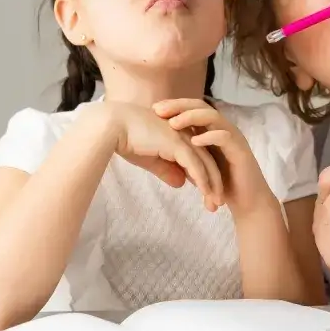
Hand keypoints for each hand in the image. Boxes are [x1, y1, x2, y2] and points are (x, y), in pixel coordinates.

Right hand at [94, 101, 223, 210]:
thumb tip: (181, 185)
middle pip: (208, 162)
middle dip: (215, 185)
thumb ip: (167, 170)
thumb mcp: (151, 159)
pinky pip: (195, 165)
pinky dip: (202, 181)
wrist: (112, 126)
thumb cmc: (127, 139)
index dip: (205, 179)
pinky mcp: (177, 143)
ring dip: (212, 186)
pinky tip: (206, 194)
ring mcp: (183, 138)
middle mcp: (186, 136)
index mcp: (181, 137)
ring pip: (206, 165)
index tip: (208, 198)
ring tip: (216, 204)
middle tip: (217, 204)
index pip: (200, 159)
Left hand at [152, 98, 273, 216]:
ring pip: (213, 117)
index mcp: (213, 131)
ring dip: (191, 117)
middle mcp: (224, 129)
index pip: (192, 109)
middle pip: (201, 106)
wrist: (248, 202)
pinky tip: (194, 140)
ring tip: (173, 123)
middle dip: (178, 106)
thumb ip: (184, 156)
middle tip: (157, 109)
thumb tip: (158, 151)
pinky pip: (225, 137)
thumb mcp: (198, 166)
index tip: (153, 109)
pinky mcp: (241, 151)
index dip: (174, 106)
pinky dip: (209, 137)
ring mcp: (233, 138)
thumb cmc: (223, 185)